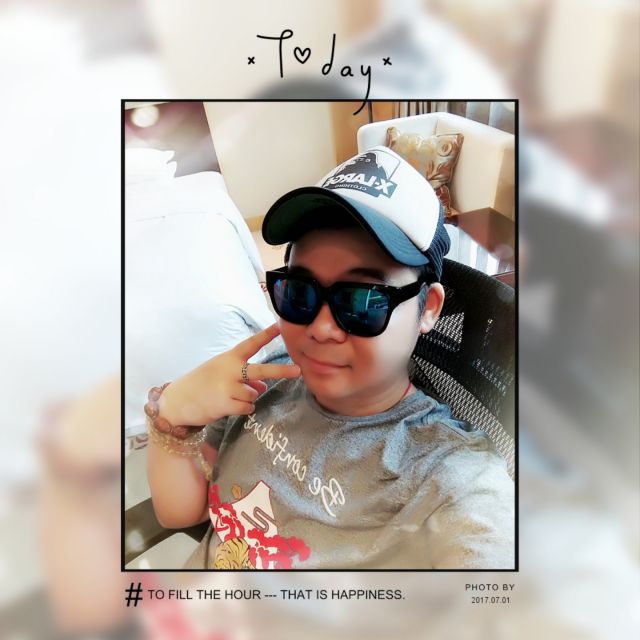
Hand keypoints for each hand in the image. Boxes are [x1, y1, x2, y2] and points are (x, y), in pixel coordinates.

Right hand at [158, 324, 299, 425]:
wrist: (177, 401)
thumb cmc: (202, 384)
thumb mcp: (222, 374)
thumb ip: (243, 377)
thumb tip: (263, 386)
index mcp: (229, 358)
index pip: (250, 344)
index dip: (266, 335)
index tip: (279, 326)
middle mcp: (230, 370)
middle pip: (261, 371)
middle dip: (281, 371)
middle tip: (298, 371)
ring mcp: (228, 387)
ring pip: (254, 393)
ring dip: (248, 397)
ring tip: (230, 396)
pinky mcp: (226, 404)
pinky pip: (248, 407)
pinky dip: (243, 408)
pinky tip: (228, 406)